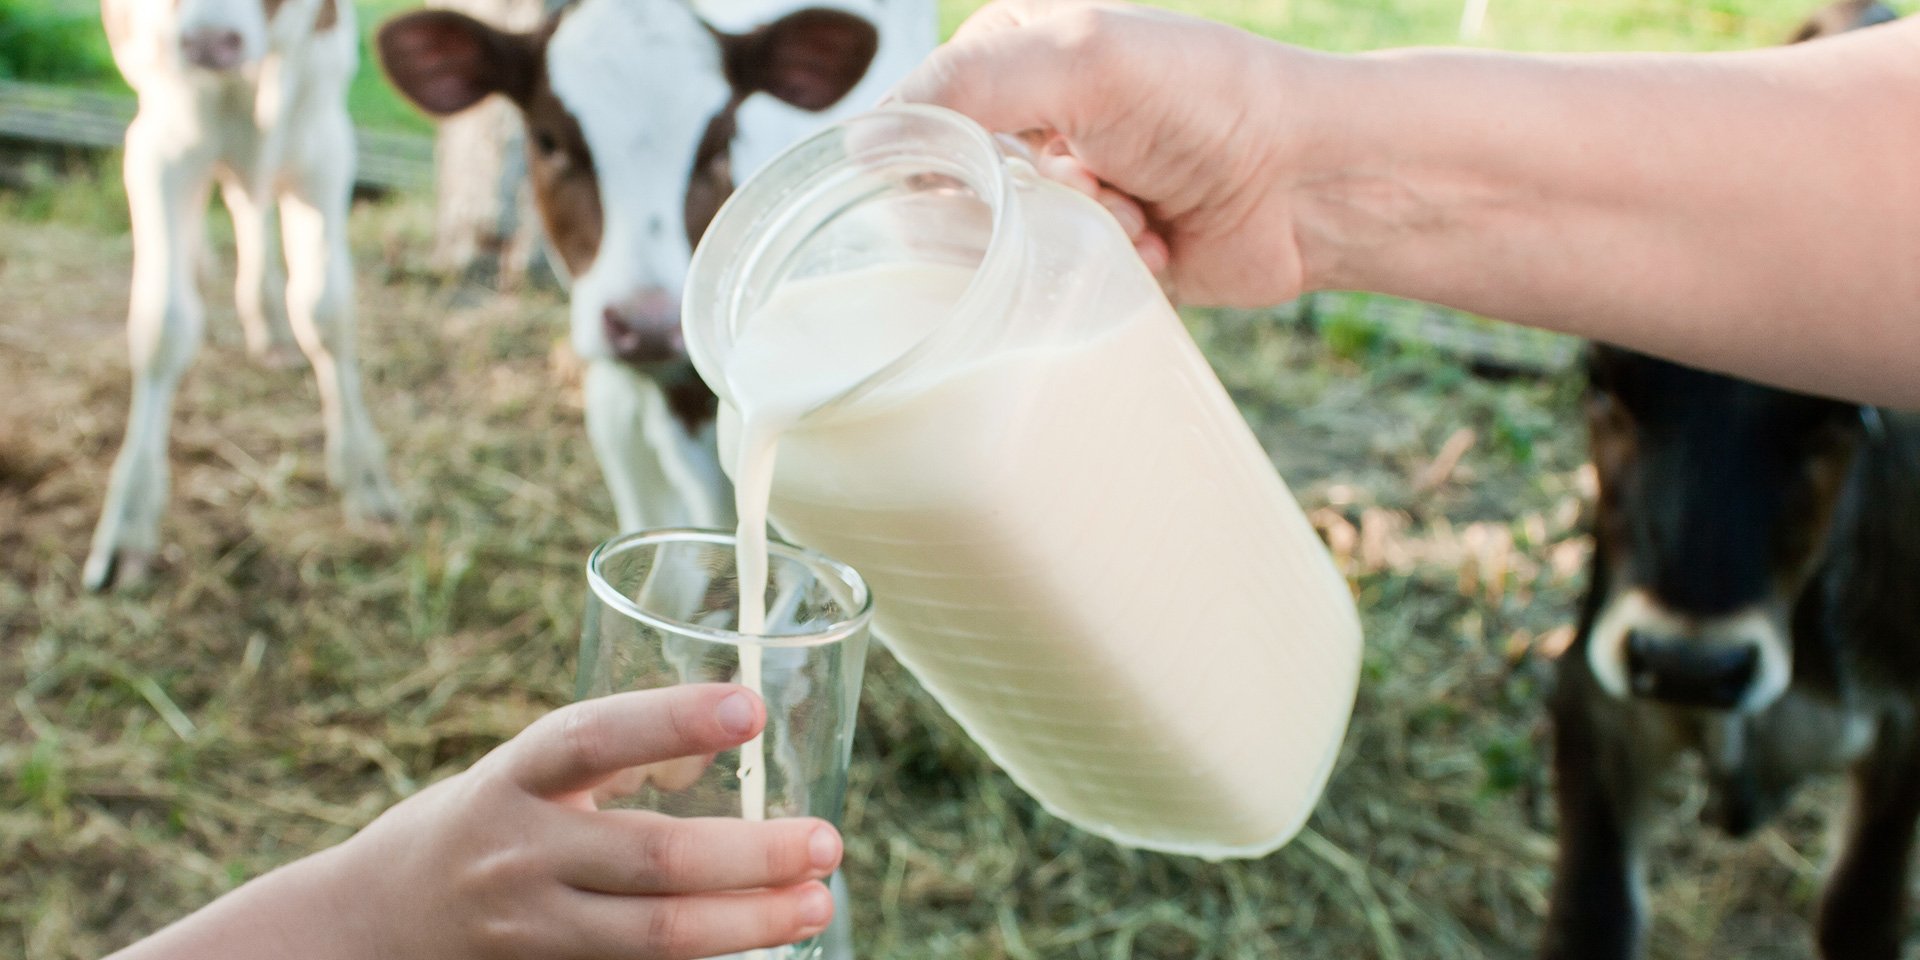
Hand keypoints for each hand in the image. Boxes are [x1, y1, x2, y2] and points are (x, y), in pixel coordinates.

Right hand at [330, 684, 841, 959]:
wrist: (371, 924)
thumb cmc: (483, 825)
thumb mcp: (526, 775)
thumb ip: (616, 762)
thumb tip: (731, 740)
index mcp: (516, 778)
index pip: (594, 737)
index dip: (671, 720)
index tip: (749, 706)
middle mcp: (520, 853)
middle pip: (651, 859)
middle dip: (752, 854)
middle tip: (826, 841)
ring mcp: (531, 929)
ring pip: (655, 937)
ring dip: (747, 923)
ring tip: (814, 905)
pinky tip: (758, 950)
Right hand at [895, 0, 1311, 306]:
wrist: (1309, 182)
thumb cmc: (1206, 102)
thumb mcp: (1080, 62)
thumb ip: (967, 87)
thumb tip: (862, 143)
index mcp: (1010, 55)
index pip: (920, 117)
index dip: (955, 154)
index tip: (1015, 164)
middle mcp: (1028, 119)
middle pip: (958, 191)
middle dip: (1030, 201)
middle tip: (1099, 183)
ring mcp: (1063, 189)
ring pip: (1007, 247)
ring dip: (1078, 235)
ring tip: (1140, 214)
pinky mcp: (1095, 252)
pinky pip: (1054, 284)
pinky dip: (1108, 270)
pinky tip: (1158, 245)